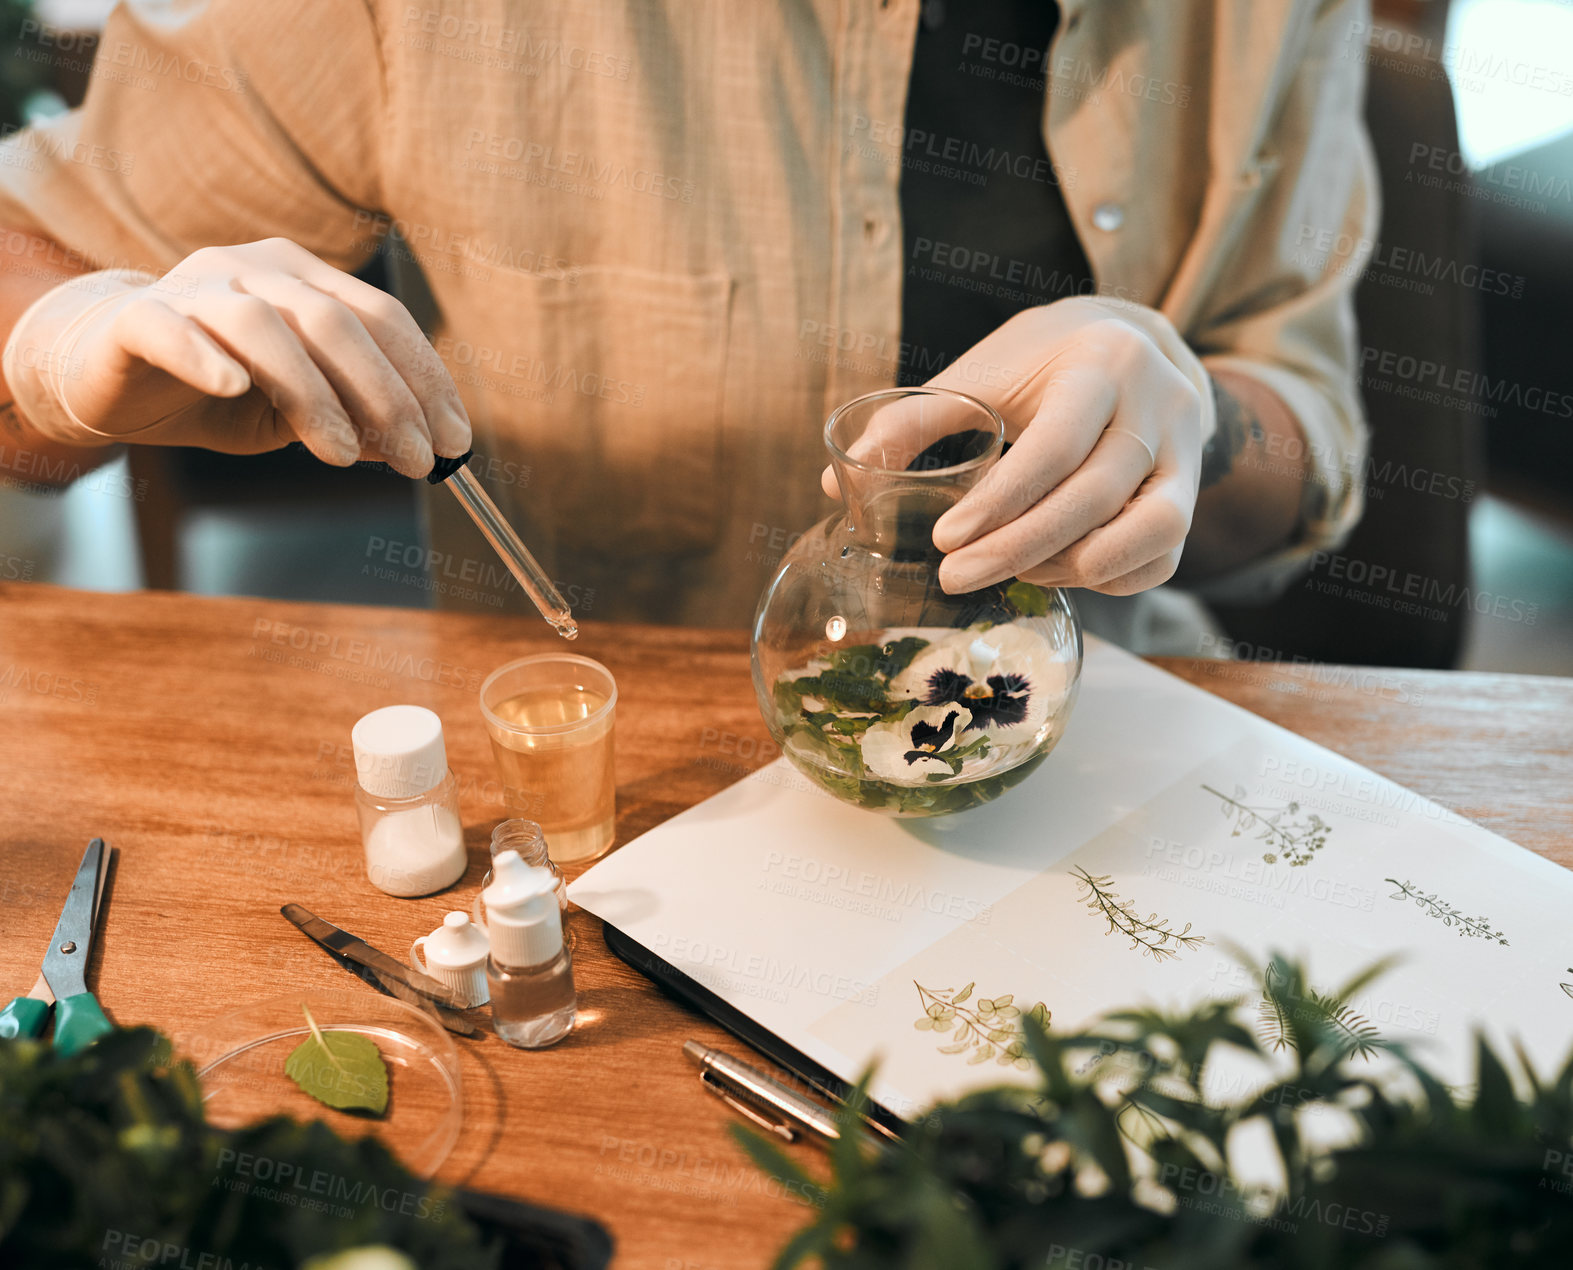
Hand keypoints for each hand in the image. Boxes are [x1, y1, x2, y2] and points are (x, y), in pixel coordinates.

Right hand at [3, 237, 468, 476]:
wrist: (105, 373)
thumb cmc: (215, 391)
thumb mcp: (296, 415)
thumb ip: (351, 421)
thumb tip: (414, 449)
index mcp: (305, 279)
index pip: (382, 319)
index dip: (426, 380)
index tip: (457, 441)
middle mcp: (255, 269)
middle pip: (335, 322)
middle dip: (387, 397)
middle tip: (417, 461)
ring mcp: (195, 286)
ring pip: (265, 327)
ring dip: (313, 394)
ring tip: (341, 456)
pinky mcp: (136, 317)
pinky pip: (173, 329)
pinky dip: (206, 356)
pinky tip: (234, 387)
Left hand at [823, 297, 1212, 595]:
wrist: (1131, 339)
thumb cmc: (1041, 361)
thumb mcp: (980, 372)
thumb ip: (912, 421)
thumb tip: (838, 482)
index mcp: (1100, 363)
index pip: (1054, 445)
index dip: (1000, 503)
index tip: (944, 540)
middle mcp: (1157, 404)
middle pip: (1096, 495)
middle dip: (1020, 547)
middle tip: (955, 577)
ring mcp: (1187, 450)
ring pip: (1149, 530)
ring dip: (1074, 566)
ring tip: (1015, 573)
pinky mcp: (1193, 491)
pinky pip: (1166, 555)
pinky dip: (1114, 580)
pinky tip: (1057, 574)